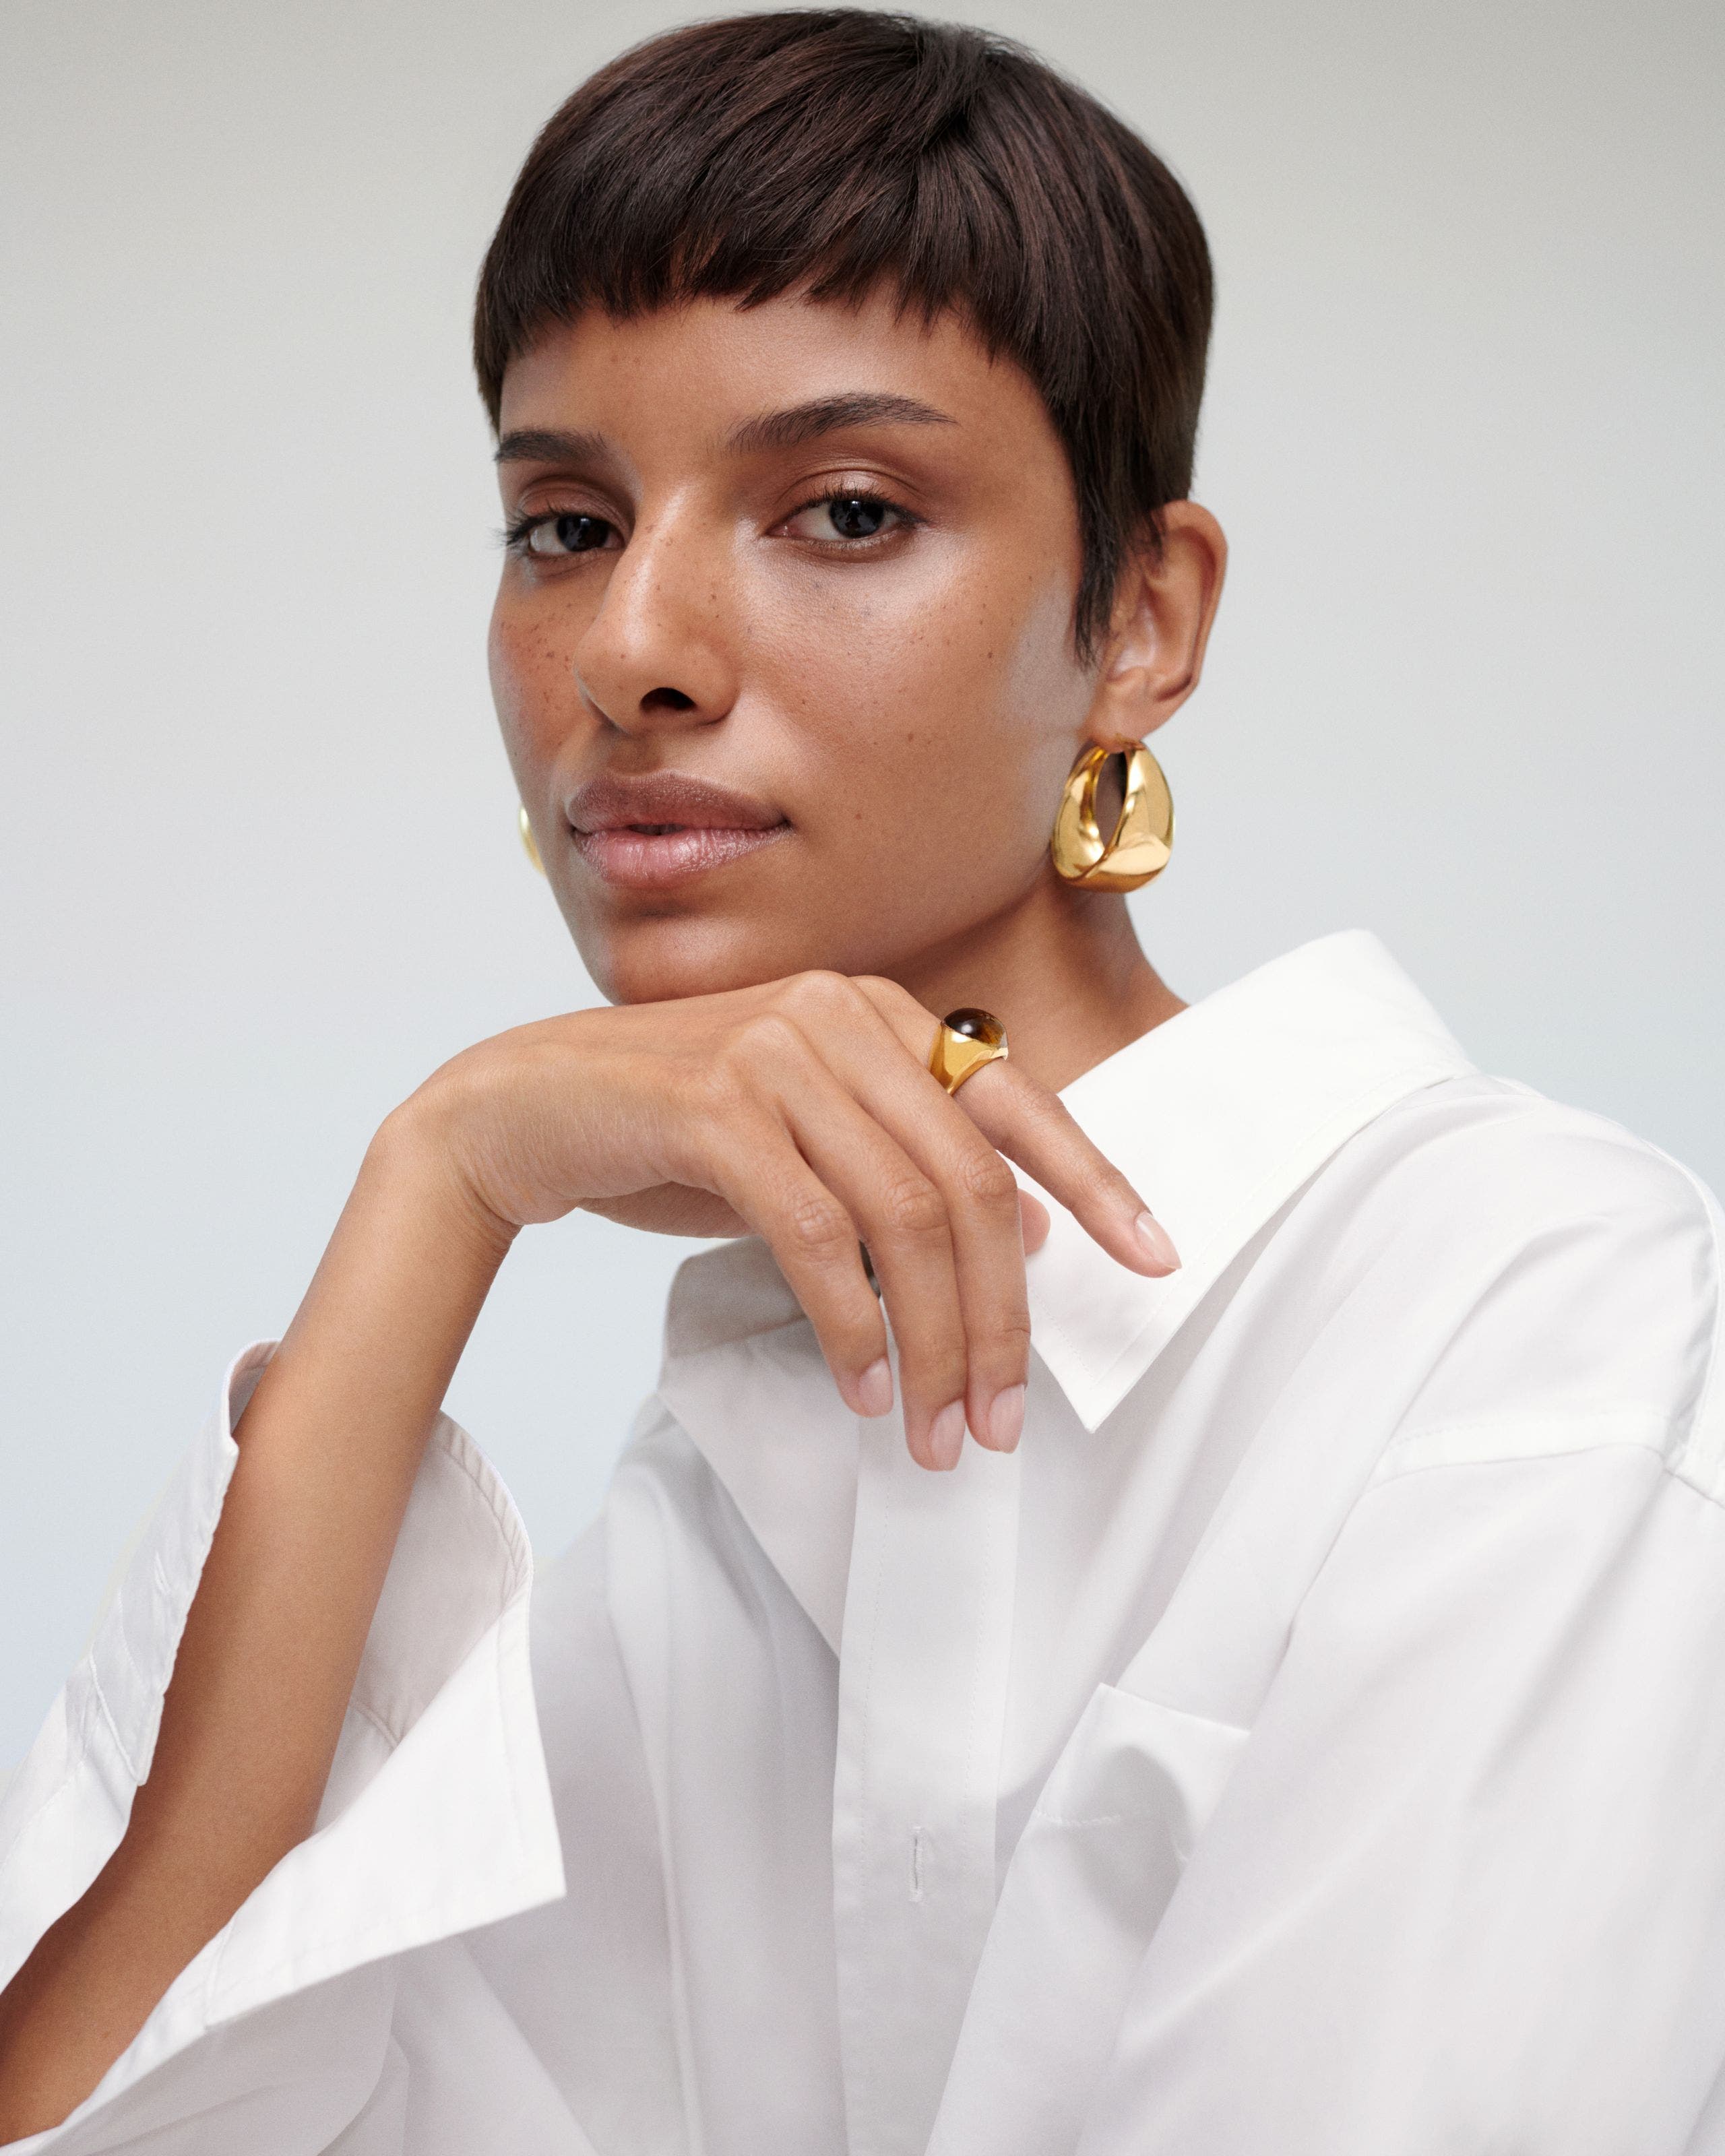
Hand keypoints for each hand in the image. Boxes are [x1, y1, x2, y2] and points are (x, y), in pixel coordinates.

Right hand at [400, 971, 1175, 1469]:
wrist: (519, 1108)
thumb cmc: (670, 1131)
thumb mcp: (805, 1137)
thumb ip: (900, 1169)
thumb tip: (1023, 1246)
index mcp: (877, 1014)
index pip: (1014, 1103)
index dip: (1095, 1182)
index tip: (1155, 1259)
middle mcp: (839, 1017)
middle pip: (971, 1183)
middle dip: (1002, 1318)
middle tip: (1003, 1419)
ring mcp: (777, 1053)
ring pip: (906, 1219)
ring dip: (934, 1343)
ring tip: (938, 1431)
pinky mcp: (715, 1106)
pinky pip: (816, 1236)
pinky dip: (851, 1325)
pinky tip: (864, 1387)